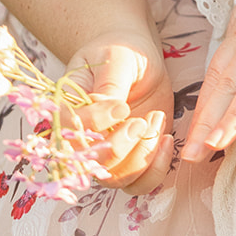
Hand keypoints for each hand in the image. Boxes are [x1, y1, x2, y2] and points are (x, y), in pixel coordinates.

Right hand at [65, 30, 173, 193]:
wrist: (135, 56)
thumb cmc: (120, 52)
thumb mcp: (117, 60)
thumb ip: (110, 86)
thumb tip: (105, 109)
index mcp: (67, 114)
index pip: (70, 134)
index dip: (96, 126)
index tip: (121, 106)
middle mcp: (82, 142)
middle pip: (92, 166)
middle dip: (119, 147)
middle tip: (140, 120)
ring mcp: (107, 154)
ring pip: (118, 180)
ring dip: (142, 156)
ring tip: (155, 120)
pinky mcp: (132, 159)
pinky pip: (140, 183)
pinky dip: (157, 169)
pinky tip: (167, 140)